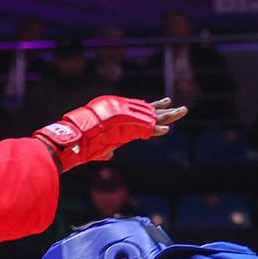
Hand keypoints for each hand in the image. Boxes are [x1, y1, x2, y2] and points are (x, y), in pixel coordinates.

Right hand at [34, 96, 184, 171]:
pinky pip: (141, 130)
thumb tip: (110, 155)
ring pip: (151, 118)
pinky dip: (154, 130)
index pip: (142, 115)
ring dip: (168, 117)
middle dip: (167, 113)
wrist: (73, 138)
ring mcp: (124, 123)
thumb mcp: (98, 150)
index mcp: (123, 124)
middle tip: (183, 109)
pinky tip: (167, 130)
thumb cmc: (81, 144)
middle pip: (151, 114)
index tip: (166, 103)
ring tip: (183, 111)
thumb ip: (106, 151)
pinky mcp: (121, 130)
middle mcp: (126, 120)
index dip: (155, 110)